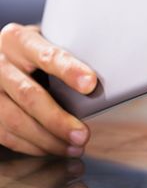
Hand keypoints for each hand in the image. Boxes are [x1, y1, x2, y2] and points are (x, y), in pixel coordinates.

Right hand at [0, 23, 96, 156]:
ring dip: (48, 139)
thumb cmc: (32, 52)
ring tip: (74, 146)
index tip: (90, 84)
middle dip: (58, 119)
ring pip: (15, 120)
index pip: (47, 56)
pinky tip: (54, 147)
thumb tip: (97, 85)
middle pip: (29, 95)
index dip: (69, 70)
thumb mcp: (44, 41)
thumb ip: (63, 57)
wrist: (0, 58)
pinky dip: (33, 146)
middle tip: (83, 134)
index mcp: (17, 39)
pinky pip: (6, 135)